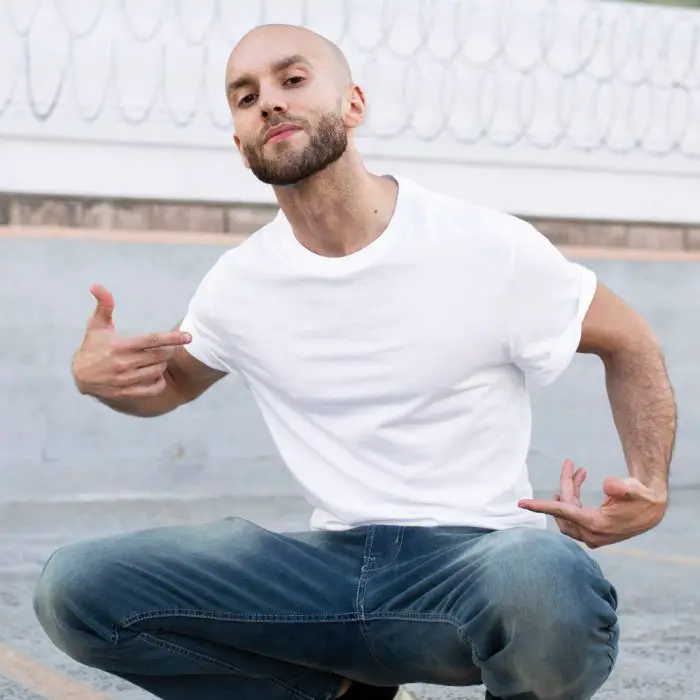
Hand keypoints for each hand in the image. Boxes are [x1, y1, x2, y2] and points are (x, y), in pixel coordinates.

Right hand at [71, 284, 191, 399]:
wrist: (78, 375)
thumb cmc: (92, 346)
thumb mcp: (96, 325)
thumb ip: (104, 305)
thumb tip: (96, 285)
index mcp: (119, 346)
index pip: (152, 340)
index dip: (173, 337)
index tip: (189, 336)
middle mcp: (123, 363)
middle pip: (160, 356)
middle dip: (169, 350)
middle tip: (167, 347)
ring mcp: (124, 380)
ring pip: (158, 371)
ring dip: (163, 364)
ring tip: (158, 359)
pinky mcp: (125, 392)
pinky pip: (153, 389)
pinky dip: (159, 382)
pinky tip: (156, 375)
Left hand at [517, 460, 667, 547]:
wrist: (653, 509)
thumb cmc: (642, 497)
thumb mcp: (634, 489)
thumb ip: (621, 487)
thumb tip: (607, 485)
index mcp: (595, 524)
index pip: (561, 513)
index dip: (540, 506)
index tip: (521, 503)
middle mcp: (590, 533)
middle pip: (564, 508)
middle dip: (565, 486)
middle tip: (571, 464)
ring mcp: (590, 534)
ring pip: (567, 510)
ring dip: (569, 490)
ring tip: (577, 470)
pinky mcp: (592, 530)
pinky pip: (573, 512)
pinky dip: (574, 496)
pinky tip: (579, 479)